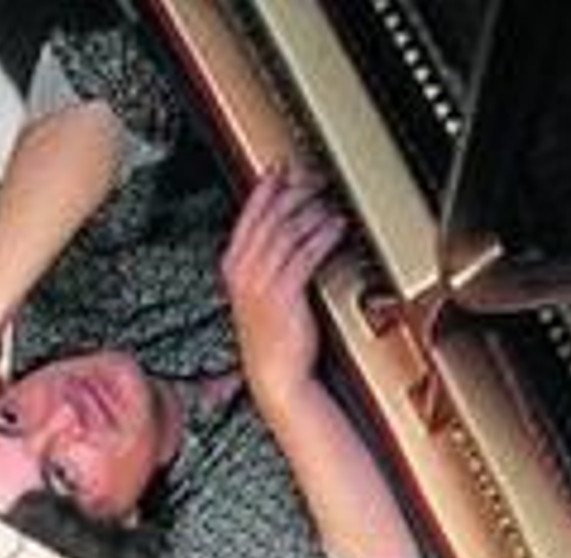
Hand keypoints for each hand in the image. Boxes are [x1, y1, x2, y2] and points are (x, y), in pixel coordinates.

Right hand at [221, 168, 344, 415]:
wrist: (277, 376)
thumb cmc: (272, 339)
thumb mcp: (259, 294)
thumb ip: (264, 263)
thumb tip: (286, 231)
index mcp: (233, 266)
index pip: (249, 215)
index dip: (267, 187)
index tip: (283, 168)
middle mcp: (244, 270)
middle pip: (270, 215)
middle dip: (294, 191)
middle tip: (315, 178)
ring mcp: (262, 281)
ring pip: (289, 230)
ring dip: (312, 211)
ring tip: (330, 202)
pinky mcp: (285, 293)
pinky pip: (306, 252)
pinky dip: (323, 235)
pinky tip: (336, 227)